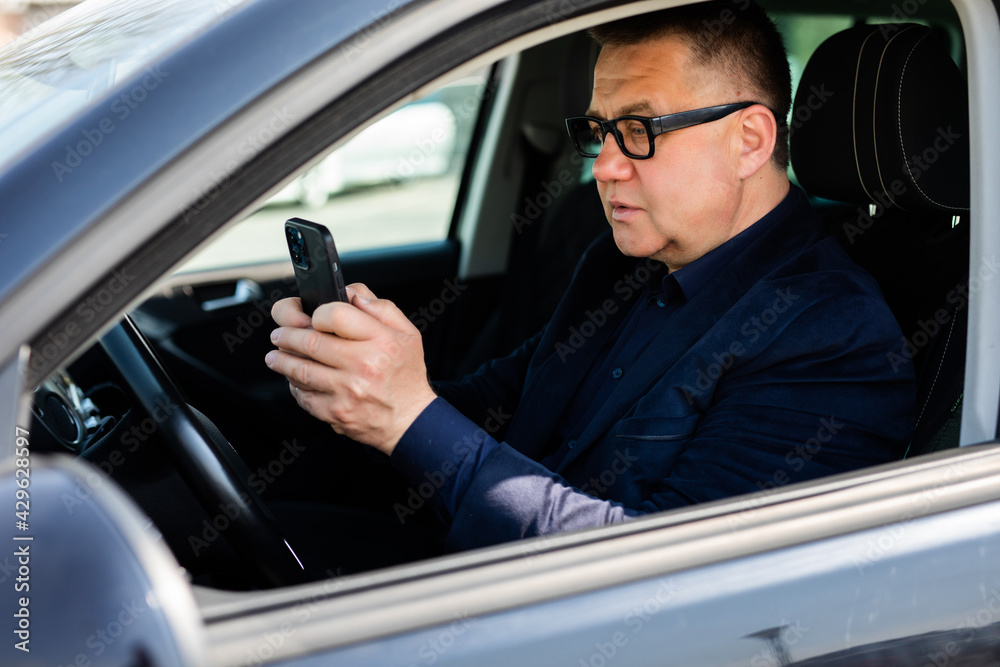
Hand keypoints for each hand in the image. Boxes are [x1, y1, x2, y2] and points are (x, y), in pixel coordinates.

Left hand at [265, 284, 436, 454]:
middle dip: (287, 335)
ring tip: (276, 356)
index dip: (318, 313)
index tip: (311, 316)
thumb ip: (382, 308)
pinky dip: (294, 386)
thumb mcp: (408, 334)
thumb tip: (352, 294)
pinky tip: (294, 380)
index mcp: (381, 341)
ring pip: (300, 370)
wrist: (411, 421)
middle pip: (310, 342)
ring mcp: (347, 390)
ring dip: (281, 360)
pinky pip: (304, 396)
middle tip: (279, 334)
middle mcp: (363, 365)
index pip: (336, 315)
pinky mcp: (336, 412)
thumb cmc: (406, 375)